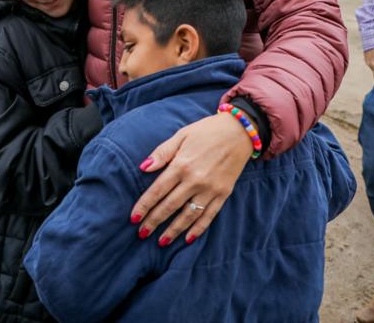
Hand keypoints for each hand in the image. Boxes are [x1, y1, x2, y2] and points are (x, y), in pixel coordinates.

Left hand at [130, 112, 252, 246]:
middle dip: (154, 221)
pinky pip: (209, 215)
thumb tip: (143, 167)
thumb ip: (162, 152)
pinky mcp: (224, 194)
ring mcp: (210, 189)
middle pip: (170, 206)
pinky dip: (198, 229)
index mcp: (181, 165)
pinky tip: (188, 239)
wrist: (240, 131)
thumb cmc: (207, 131)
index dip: (144, 205)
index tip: (133, 218)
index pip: (158, 190)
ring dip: (173, 230)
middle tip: (141, 233)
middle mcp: (195, 180)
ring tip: (161, 241)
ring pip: (188, 215)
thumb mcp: (181, 135)